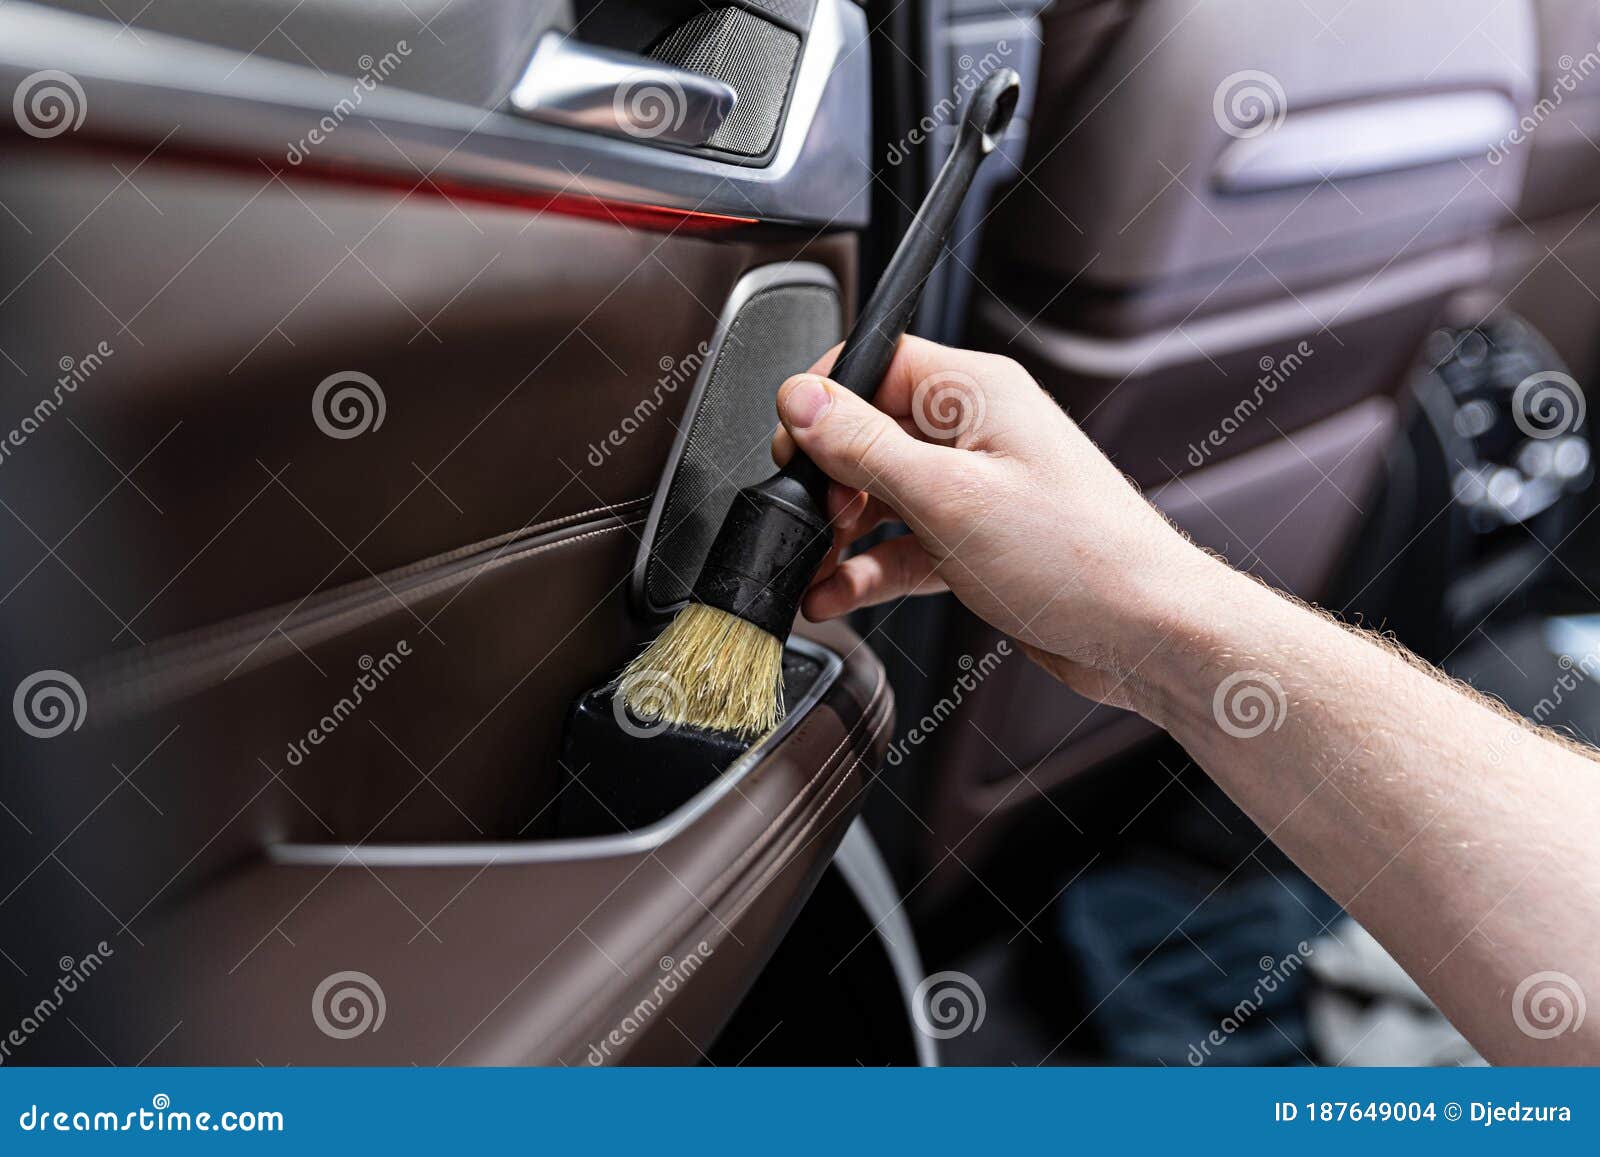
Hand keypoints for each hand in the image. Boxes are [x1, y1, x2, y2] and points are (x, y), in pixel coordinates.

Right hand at [771, 336, 1219, 710]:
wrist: (1147, 635)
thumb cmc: (1081, 559)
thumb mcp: (949, 498)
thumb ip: (864, 447)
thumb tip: (800, 399)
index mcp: (978, 392)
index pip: (873, 362)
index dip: (823, 402)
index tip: (794, 448)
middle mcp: (978, 431)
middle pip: (868, 433)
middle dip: (828, 480)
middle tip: (813, 520)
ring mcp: (978, 488)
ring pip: (882, 496)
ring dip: (841, 535)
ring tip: (810, 569)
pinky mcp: (977, 542)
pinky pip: (904, 545)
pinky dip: (868, 570)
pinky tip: (837, 595)